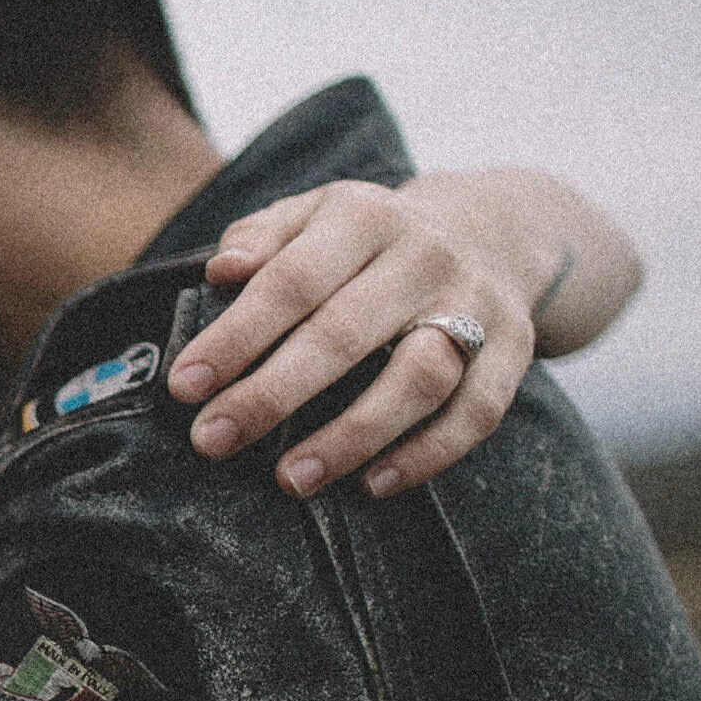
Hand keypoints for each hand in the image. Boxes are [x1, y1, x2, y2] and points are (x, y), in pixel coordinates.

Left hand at [167, 177, 547, 497]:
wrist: (495, 229)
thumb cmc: (367, 240)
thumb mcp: (314, 216)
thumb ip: (262, 237)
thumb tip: (223, 269)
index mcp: (363, 218)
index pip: (291, 281)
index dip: (236, 337)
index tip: (185, 386)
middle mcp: (425, 256)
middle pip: (346, 334)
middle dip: (272, 394)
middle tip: (213, 442)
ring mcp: (477, 303)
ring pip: (419, 377)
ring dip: (352, 436)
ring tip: (292, 478)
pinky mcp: (515, 349)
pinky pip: (476, 412)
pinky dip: (427, 455)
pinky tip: (372, 485)